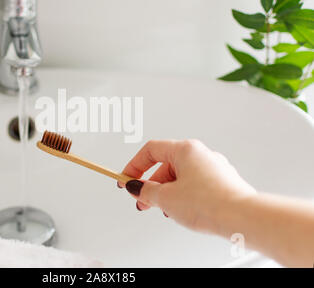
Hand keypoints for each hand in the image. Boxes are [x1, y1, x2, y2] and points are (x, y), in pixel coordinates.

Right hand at [119, 140, 255, 233]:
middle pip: (165, 165)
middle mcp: (201, 155)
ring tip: (164, 210)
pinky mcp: (221, 183)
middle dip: (150, 185)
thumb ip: (146, 191)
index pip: (151, 151)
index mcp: (185, 150)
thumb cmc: (211, 202)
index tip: (126, 179)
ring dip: (166, 193)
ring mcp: (213, 168)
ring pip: (180, 177)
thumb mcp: (166, 198)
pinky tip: (182, 211)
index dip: (134, 166)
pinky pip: (194, 186)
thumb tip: (137, 188)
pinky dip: (183, 196)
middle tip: (142, 200)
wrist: (243, 218)